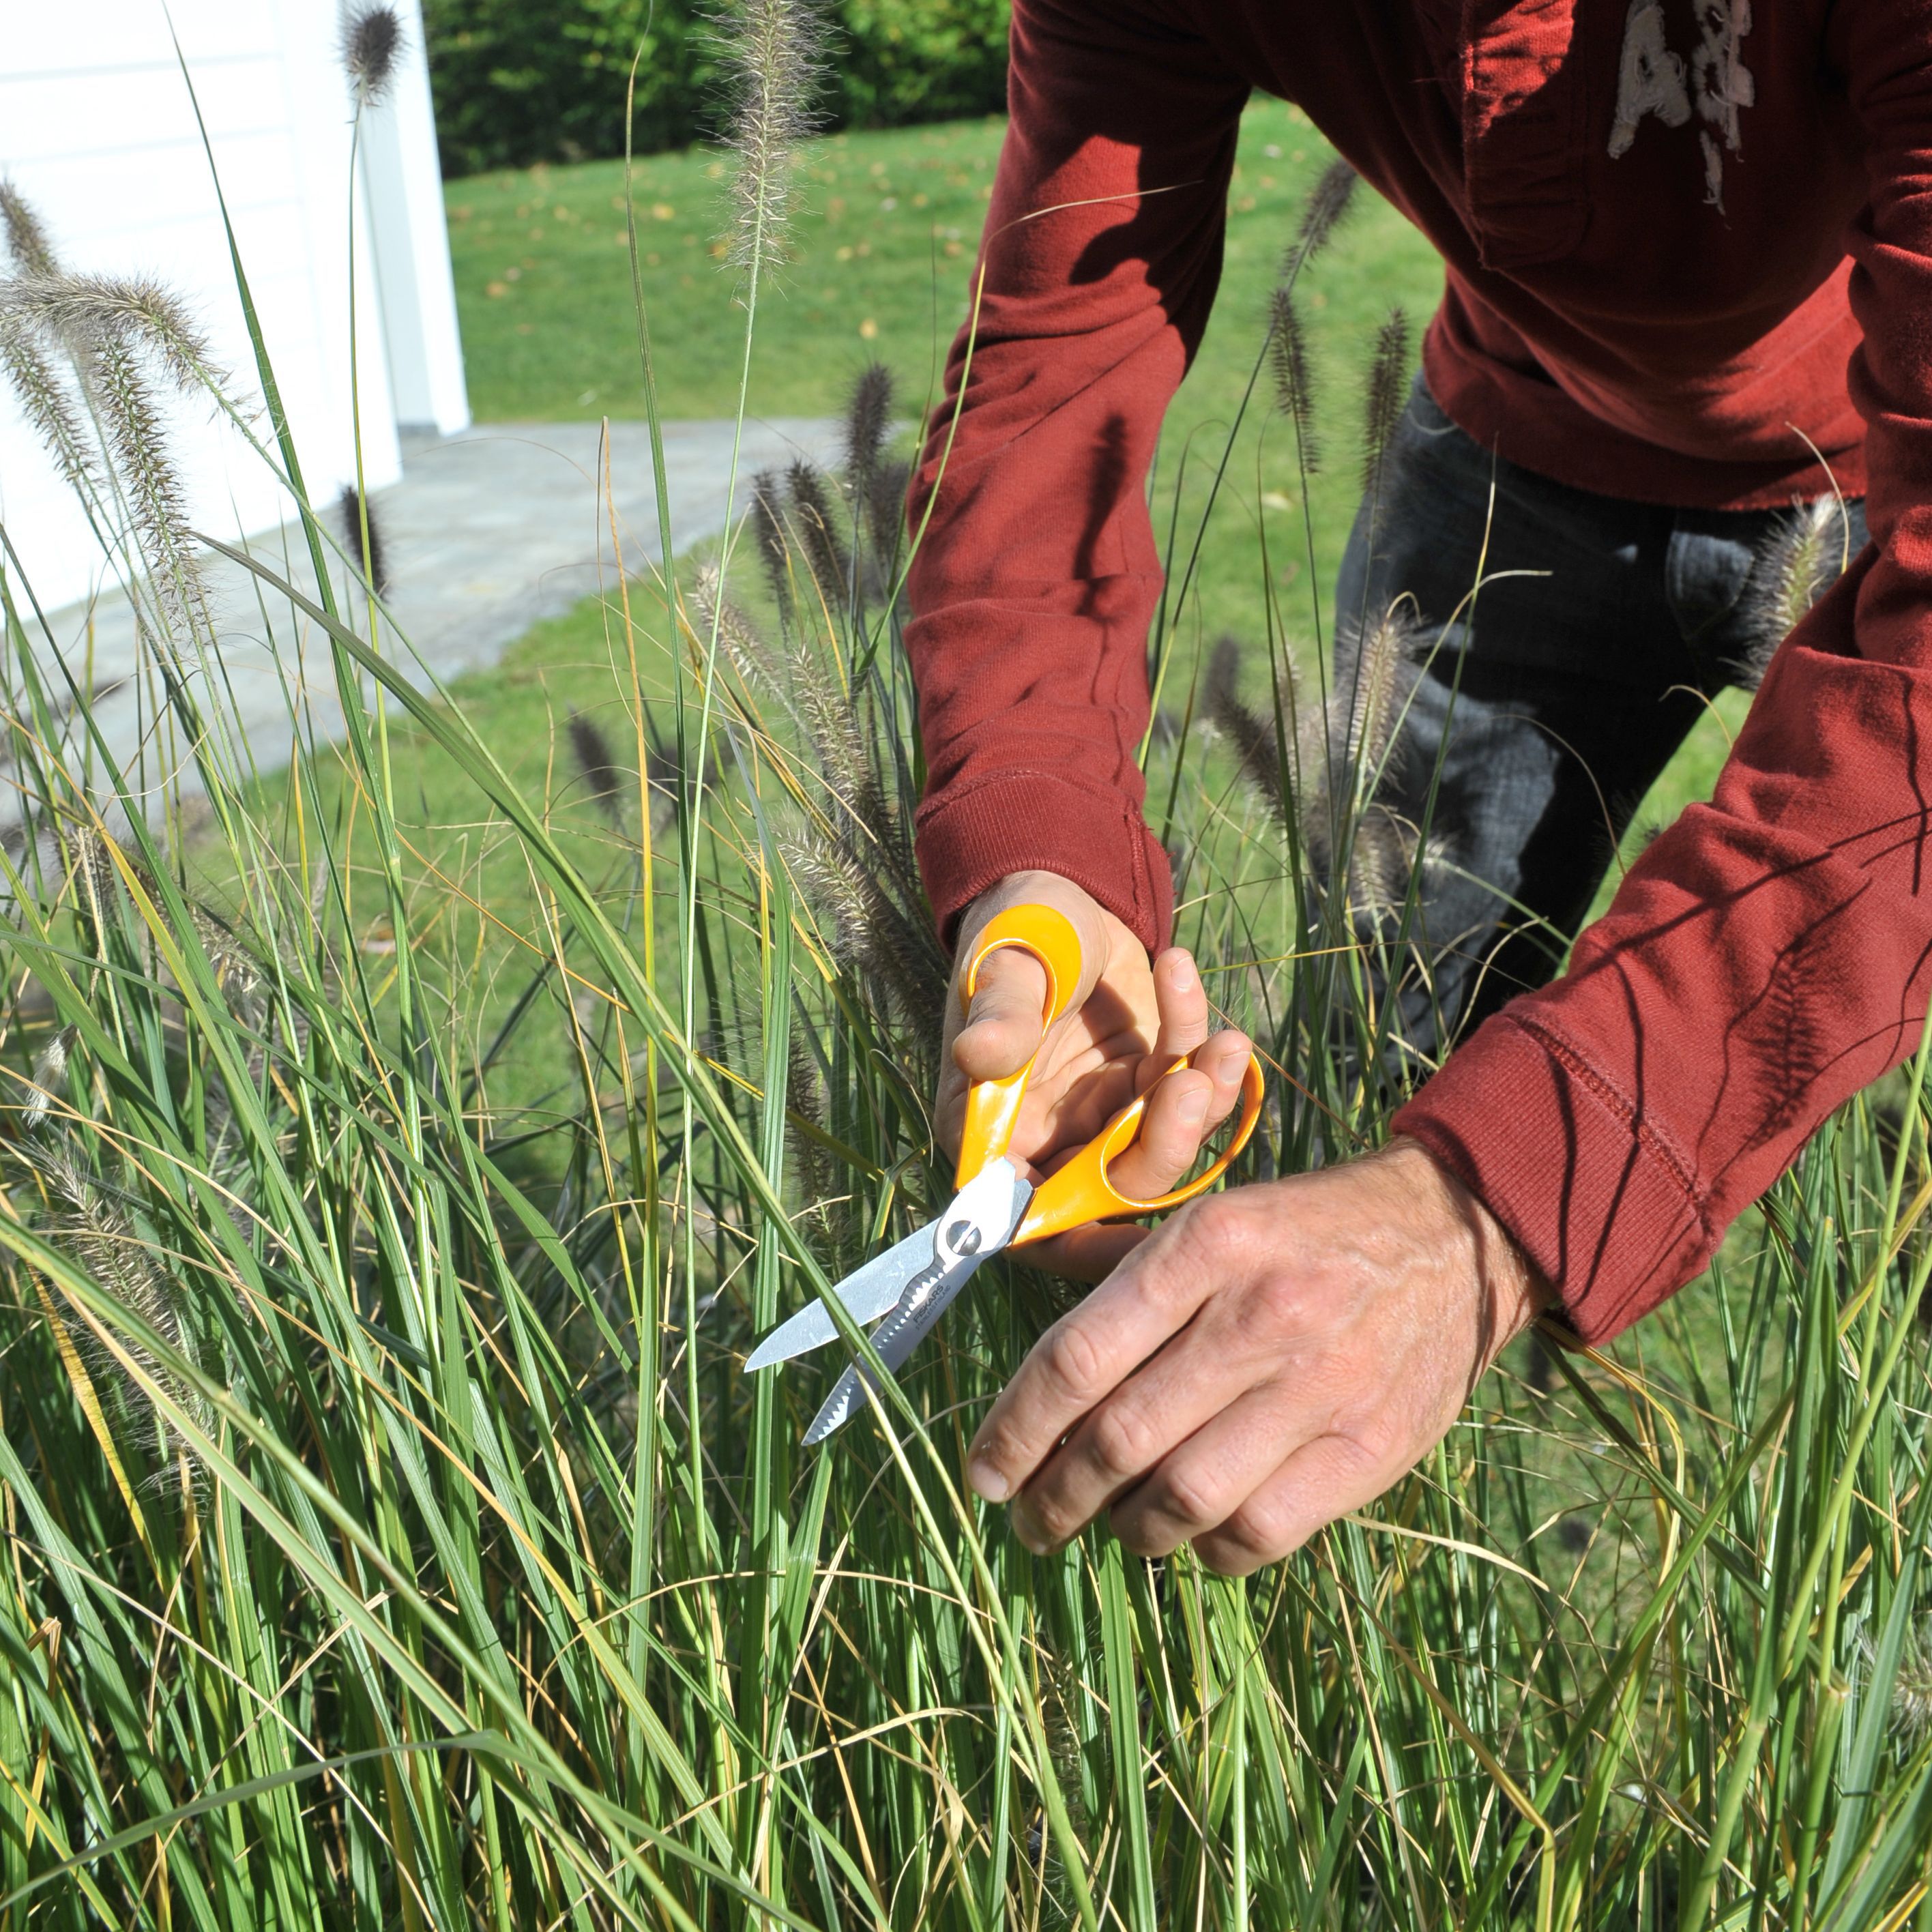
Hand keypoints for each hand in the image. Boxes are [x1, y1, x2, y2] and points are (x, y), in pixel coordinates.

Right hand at [938, 871, 1252, 1280]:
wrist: (1066, 891)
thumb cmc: (1019, 927)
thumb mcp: (1008, 964)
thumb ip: (1000, 1014)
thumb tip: (977, 1053)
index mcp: (989, 1130)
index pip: (1023, 1217)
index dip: (1078, 1243)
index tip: (1141, 1246)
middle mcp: (1046, 1139)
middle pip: (1112, 1188)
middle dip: (1162, 1144)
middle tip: (1191, 1082)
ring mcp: (1103, 1116)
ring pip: (1164, 1144)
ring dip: (1199, 1096)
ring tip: (1219, 1039)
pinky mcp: (1148, 1086)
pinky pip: (1189, 1090)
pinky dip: (1204, 1049)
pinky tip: (1190, 985)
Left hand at [963, 1138, 1551, 1573]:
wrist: (1453, 1238)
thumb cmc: (1305, 1232)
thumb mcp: (1215, 1218)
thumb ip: (1122, 1271)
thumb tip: (1025, 1328)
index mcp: (1207, 1248)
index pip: (1079, 1357)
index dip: (1015, 1428)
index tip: (983, 1472)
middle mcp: (1259, 1316)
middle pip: (1121, 1438)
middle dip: (1055, 1496)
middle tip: (1029, 1520)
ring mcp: (1323, 1387)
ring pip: (1185, 1497)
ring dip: (1128, 1529)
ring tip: (1109, 1525)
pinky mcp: (1373, 1448)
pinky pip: (1261, 1531)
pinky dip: (1208, 1548)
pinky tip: (1192, 1535)